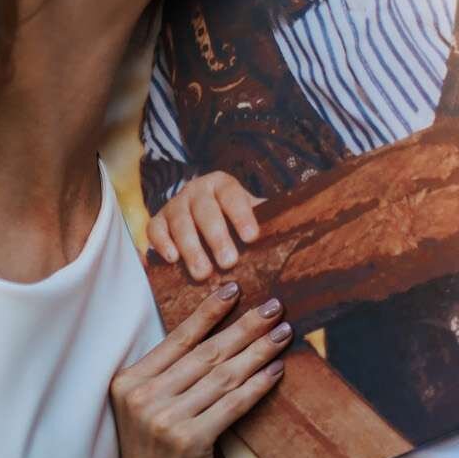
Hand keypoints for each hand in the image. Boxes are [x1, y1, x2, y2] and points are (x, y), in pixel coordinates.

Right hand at [108, 283, 290, 457]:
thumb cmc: (154, 456)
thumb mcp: (147, 409)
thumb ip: (169, 376)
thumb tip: (220, 335)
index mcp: (129, 381)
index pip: (177, 338)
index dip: (209, 311)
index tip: (234, 288)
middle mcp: (144, 397)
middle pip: (205, 353)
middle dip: (244, 326)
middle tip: (274, 306)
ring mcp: (165, 419)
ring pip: (223, 375)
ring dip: (258, 351)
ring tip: (282, 333)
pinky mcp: (190, 441)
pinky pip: (232, 404)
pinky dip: (257, 385)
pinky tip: (276, 370)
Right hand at [147, 171, 261, 280]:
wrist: (199, 216)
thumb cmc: (233, 222)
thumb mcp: (249, 215)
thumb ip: (269, 219)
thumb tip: (303, 230)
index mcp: (222, 184)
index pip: (232, 195)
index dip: (241, 214)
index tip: (252, 237)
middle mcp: (196, 190)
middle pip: (205, 210)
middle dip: (217, 237)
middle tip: (229, 263)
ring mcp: (174, 204)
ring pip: (180, 222)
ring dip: (192, 248)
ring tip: (203, 273)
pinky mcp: (157, 221)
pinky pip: (155, 230)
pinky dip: (162, 243)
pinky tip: (172, 259)